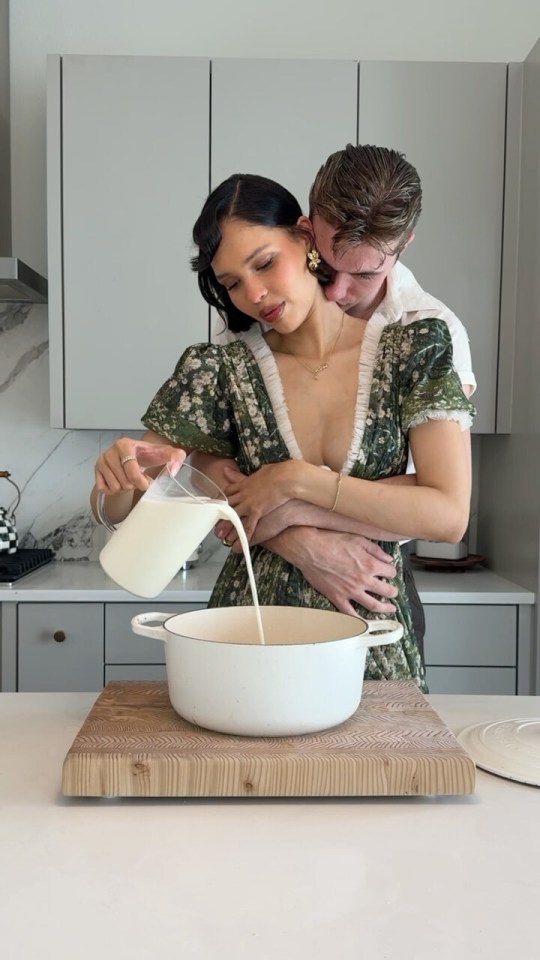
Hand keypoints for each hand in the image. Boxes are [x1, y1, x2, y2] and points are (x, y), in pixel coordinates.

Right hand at [94, 437, 185, 493]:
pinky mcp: (96, 471)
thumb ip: (176, 457)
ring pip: (114, 487)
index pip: (132, 470)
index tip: (147, 483)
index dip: (141, 482)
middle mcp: (110, 451)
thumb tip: (173, 470)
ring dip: (124, 488)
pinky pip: (104, 489)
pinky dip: (113, 490)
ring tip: (129, 479)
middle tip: (138, 478)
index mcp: (125, 444)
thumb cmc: (149, 456)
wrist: (134, 457)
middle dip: (134, 484)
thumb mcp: (165, 454)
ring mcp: (101, 461)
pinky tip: (120, 482)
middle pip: (124, 482)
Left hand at [224, 462, 294, 540]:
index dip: (225, 498)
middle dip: (221, 514)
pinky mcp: (257, 511)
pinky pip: (248, 525)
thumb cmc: (279, 472)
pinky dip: (244, 534)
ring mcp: (249, 503)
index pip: (230, 491)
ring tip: (221, 535)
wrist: (286, 478)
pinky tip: (241, 542)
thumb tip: (250, 469)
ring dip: (227, 526)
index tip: (222, 503)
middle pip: (228, 505)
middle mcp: (244, 493)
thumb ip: (254, 472)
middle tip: (216, 522)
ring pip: (233, 516)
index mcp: (245, 483)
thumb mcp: (263, 470)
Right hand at [274, 528, 398, 616]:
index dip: (391, 571)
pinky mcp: (337, 597)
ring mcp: (350, 591)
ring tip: (389, 608)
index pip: (390, 572)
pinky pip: (350, 614)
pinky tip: (364, 622)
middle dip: (393, 591)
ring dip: (384, 608)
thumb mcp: (357, 539)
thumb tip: (388, 558)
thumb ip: (375, 550)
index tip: (389, 571)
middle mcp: (363, 580)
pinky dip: (358, 620)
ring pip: (373, 605)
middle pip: (387, 591)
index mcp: (369, 564)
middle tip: (394, 592)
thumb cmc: (330, 541)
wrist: (309, 548)